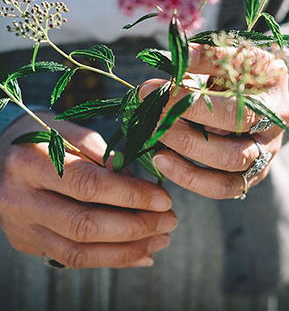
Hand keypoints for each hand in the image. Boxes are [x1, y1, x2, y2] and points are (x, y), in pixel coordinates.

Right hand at [0, 112, 176, 267]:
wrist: (1, 153)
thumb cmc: (44, 136)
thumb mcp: (72, 132)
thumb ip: (104, 156)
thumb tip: (139, 183)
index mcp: (32, 162)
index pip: (88, 185)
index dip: (131, 195)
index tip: (163, 199)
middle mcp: (21, 199)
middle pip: (85, 225)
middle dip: (135, 227)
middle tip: (169, 221)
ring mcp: (22, 226)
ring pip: (79, 252)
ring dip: (128, 250)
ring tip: (161, 240)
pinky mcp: (28, 242)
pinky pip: (73, 259)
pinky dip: (111, 259)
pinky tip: (140, 253)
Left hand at [139, 43, 288, 199]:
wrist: (264, 91)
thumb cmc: (245, 70)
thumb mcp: (232, 56)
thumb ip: (205, 57)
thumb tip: (171, 62)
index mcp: (273, 99)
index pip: (233, 109)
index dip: (191, 103)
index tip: (152, 90)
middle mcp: (273, 132)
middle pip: (232, 146)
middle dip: (186, 134)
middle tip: (152, 117)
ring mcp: (264, 156)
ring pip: (228, 169)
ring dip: (186, 157)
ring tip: (155, 139)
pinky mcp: (250, 174)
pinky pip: (222, 187)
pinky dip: (190, 179)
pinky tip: (163, 161)